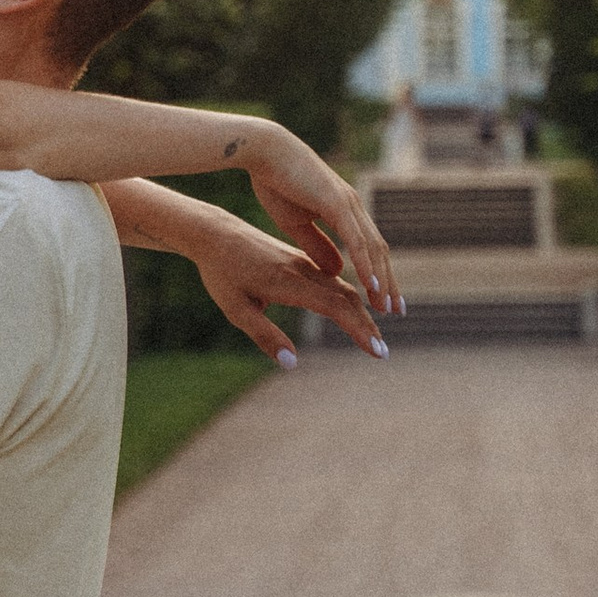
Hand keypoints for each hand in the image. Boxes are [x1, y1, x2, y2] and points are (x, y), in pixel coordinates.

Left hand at [192, 211, 388, 362]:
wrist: (215, 233)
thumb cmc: (221, 273)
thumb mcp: (235, 309)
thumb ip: (264, 336)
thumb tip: (292, 363)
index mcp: (287, 281)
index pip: (334, 306)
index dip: (358, 329)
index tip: (376, 350)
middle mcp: (302, 269)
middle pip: (346, 297)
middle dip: (367, 325)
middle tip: (382, 352)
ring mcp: (304, 263)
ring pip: (342, 287)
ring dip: (362, 312)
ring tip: (374, 337)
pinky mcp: (302, 261)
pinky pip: (333, 280)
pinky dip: (350, 298)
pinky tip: (356, 312)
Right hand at [239, 126, 396, 317]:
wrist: (263, 152)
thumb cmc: (276, 182)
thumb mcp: (297, 223)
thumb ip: (317, 245)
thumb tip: (337, 269)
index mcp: (344, 211)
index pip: (369, 248)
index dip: (377, 275)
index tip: (382, 300)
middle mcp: (353, 207)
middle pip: (378, 251)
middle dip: (388, 282)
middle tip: (395, 311)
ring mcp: (348, 204)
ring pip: (373, 248)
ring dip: (383, 279)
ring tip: (388, 306)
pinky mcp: (337, 203)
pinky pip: (356, 240)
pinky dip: (366, 264)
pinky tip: (372, 285)